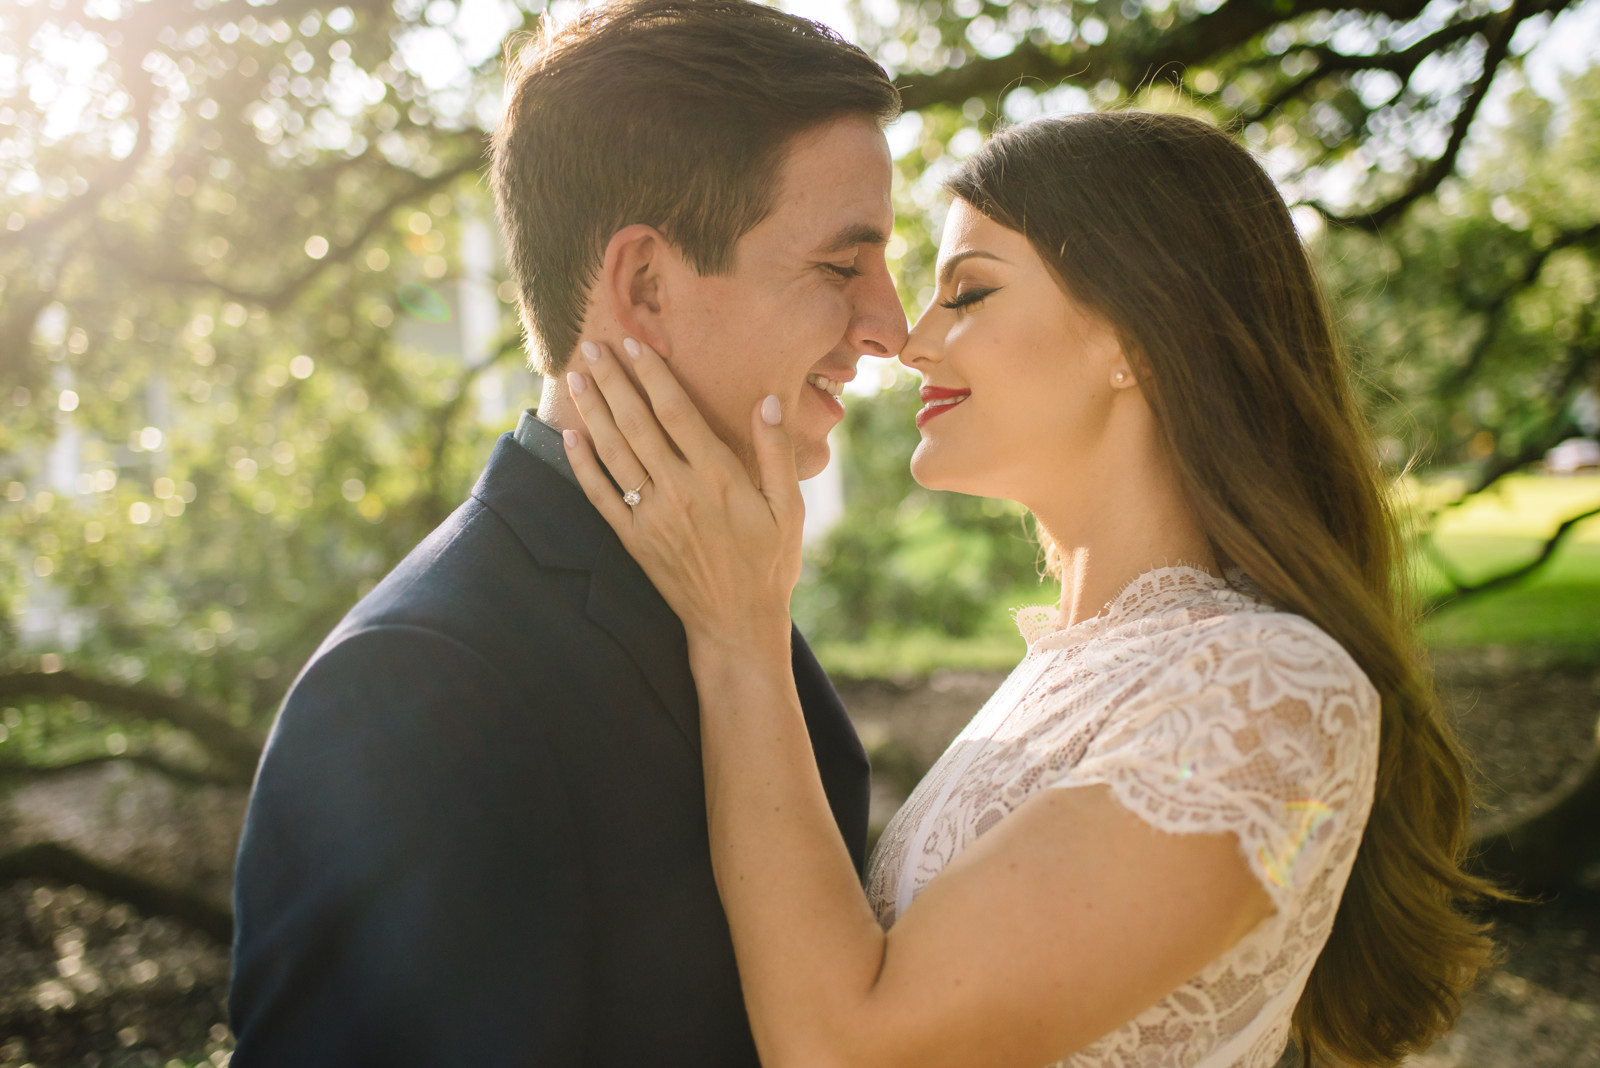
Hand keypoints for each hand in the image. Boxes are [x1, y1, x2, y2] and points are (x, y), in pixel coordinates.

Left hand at [561, 337, 803, 648]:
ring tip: (578, 376)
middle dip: (613, 381)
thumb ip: (776, 453)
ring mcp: (652, 516)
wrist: (736, 624)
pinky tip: (570, 435)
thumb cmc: (769, 564)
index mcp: (718, 477)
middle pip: (636, 423)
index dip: (653, 374)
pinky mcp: (634, 539)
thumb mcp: (789, 508)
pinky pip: (601, 495)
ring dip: (593, 411)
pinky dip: (582, 464)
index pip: (676, 412)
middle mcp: (679, 491)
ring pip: (614, 452)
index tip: (635, 343)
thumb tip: (767, 401)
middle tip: (593, 345)